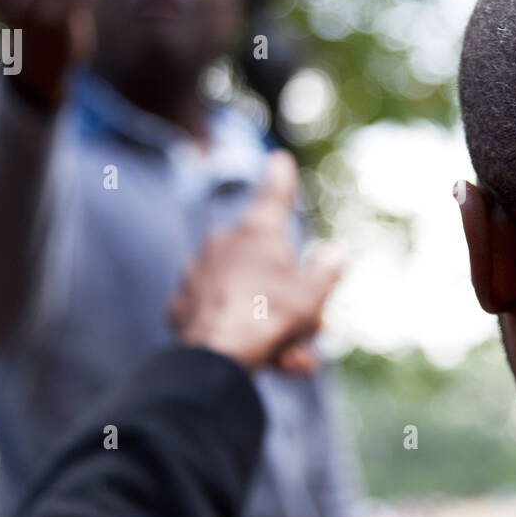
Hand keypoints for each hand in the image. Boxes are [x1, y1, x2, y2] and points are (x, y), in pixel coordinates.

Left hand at [167, 151, 343, 371]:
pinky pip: (215, 315)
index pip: (273, 196)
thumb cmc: (269, 319)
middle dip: (287, 298)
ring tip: (284, 357)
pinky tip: (247, 355)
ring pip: (241, 294)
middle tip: (305, 330)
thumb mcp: (313, 295)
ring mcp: (195, 273)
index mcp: (256, 233)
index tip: (279, 159)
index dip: (280, 177)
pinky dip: (232, 333)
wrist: (215, 357)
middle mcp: (222, 243)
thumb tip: (336, 252)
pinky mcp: (179, 305)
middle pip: (264, 266)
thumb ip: (327, 270)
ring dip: (265, 323)